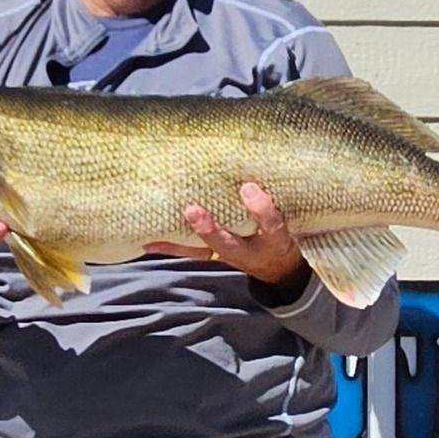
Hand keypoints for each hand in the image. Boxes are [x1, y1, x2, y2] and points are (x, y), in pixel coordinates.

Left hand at [144, 183, 307, 286]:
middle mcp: (249, 250)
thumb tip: (255, 167)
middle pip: (228, 243)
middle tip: (191, 210)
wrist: (278, 270)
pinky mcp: (215, 256)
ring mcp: (230, 255)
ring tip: (160, 226)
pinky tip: (148, 241)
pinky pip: (191, 253)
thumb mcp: (290, 219)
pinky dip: (170, 246)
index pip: (271, 224)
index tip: (247, 187)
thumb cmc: (280, 233)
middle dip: (209, 229)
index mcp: (273, 239)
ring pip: (204, 249)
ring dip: (182, 239)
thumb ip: (274, 200)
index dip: (260, 208)